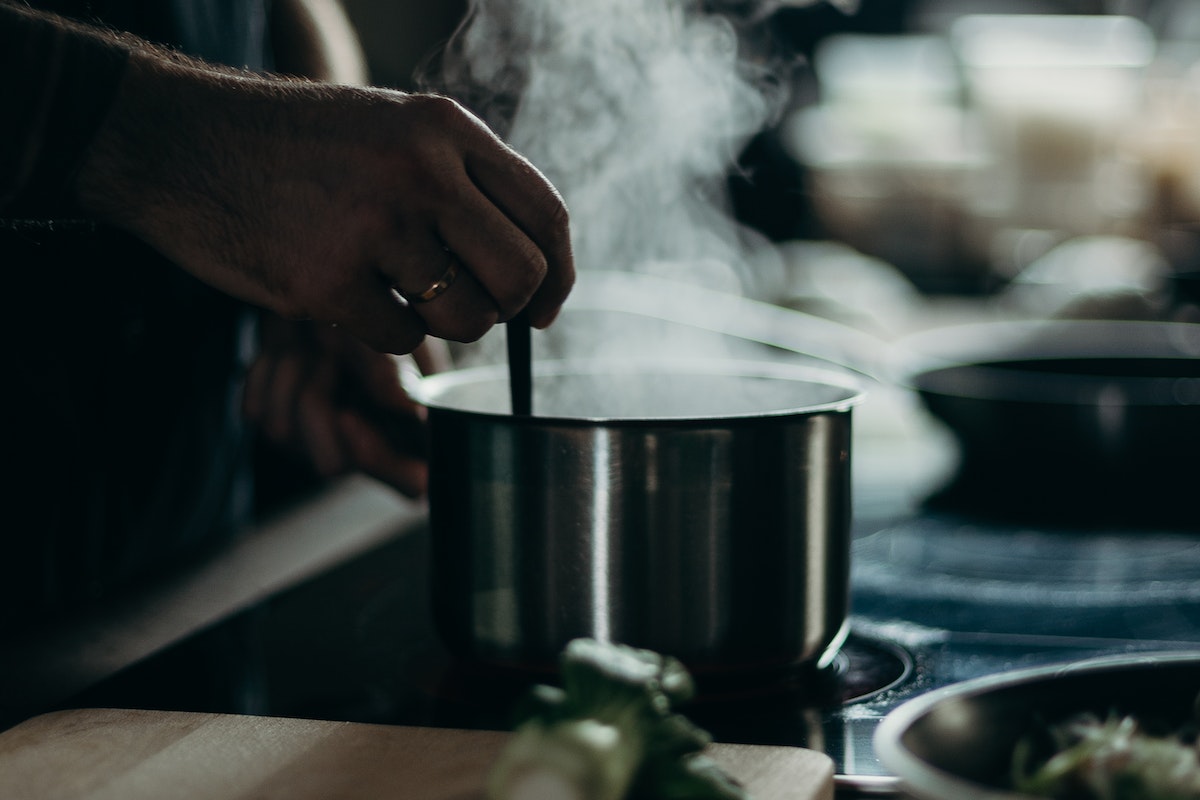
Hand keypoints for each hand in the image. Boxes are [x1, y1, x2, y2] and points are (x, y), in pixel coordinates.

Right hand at [76, 46, 574, 353]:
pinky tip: (348, 294)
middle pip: (521, 276)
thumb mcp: (391, 128)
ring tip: (399, 291)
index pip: (546, 213)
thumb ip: (462, 180)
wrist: (179, 143)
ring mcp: (372, 228)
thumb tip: (533, 262)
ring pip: (467, 318)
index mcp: (445, 128)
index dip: (560, 274)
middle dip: (509, 310)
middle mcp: (420, 172)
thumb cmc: (294, 145)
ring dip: (444, 323)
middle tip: (477, 310)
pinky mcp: (324, 282)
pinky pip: (401, 341)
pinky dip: (383, 333)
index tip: (546, 308)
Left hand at [242, 315, 445, 496]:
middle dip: (322, 402)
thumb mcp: (396, 335)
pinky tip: (290, 346)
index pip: (411, 482)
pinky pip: (257, 410)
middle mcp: (365, 450)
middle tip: (331, 353)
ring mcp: (316, 443)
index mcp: (413, 437)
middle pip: (331, 464)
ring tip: (315, 337)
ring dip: (294, 371)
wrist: (328, 286)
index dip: (381, 462)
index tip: (351, 417)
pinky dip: (269, 368)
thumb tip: (415, 413)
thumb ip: (398, 378)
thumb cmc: (379, 313)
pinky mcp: (277, 423)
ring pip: (284, 433)